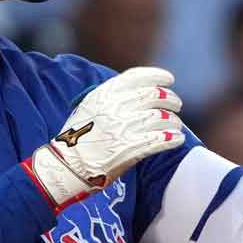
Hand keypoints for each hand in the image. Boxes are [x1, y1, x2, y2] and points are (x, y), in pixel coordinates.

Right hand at [23, 67, 184, 208]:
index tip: (169, 80)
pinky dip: (172, 138)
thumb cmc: (77, 137)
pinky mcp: (132, 148)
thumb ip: (110, 96)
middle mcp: (115, 107)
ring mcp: (124, 127)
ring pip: (162, 118)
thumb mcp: (89, 107)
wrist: (67, 166)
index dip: (157, 76)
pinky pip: (161, 139)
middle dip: (170, 99)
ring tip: (175, 125)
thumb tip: (139, 90)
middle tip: (176, 105)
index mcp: (103, 94)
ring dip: (173, 121)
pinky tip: (176, 139)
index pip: (137, 76)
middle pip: (154, 96)